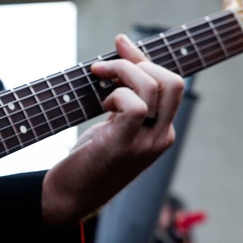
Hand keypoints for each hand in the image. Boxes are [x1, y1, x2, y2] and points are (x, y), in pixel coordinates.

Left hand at [42, 34, 184, 226]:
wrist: (71, 197)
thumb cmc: (89, 159)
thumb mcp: (113, 124)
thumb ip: (125, 97)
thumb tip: (121, 51)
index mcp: (163, 131)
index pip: (171, 83)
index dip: (145, 59)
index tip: (119, 44)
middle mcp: (161, 137)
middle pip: (172, 82)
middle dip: (137, 62)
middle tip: (105, 67)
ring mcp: (146, 144)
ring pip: (154, 89)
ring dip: (122, 74)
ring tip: (99, 82)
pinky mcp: (125, 147)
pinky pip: (135, 107)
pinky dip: (117, 95)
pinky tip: (102, 105)